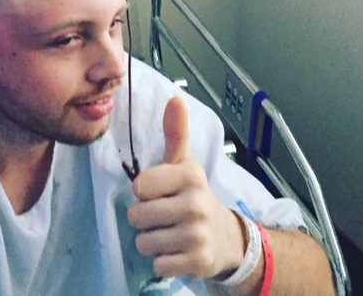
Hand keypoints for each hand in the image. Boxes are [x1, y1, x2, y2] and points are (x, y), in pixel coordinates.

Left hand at [127, 97, 244, 278]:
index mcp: (189, 177)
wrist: (225, 237)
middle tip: (163, 216)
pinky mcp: (196, 263)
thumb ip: (175, 133)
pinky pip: (157, 264)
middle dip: (144, 219)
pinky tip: (176, 251)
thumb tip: (174, 98)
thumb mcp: (184, 164)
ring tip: (169, 232)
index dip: (143, 192)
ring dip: (151, 241)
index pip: (139, 186)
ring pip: (144, 242)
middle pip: (136, 216)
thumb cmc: (193, 196)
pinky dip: (162, 261)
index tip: (159, 192)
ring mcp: (197, 235)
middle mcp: (195, 205)